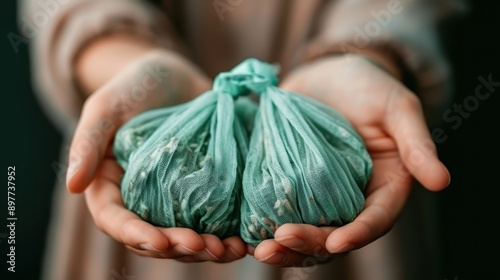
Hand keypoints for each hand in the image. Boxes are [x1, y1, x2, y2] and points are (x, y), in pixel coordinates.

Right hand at [67, 49, 245, 261]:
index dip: (136, 235)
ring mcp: (174, 198)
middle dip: (178, 248)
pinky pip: (213, 221)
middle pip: (154, 237)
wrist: (175, 76)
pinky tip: (244, 241)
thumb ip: (87, 143)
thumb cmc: (134, 86)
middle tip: (204, 246)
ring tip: (230, 250)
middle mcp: (141, 199)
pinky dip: (228, 235)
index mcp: (111, 185)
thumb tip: (72, 186)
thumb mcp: (107, 108)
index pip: (116, 220)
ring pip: (185, 237)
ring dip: (206, 250)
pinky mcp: (203, 191)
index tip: (162, 241)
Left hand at [250, 54, 449, 265]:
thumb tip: (441, 182)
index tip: (337, 242)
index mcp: (383, 187)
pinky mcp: (289, 185)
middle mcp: (350, 198)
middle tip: (280, 241)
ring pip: (304, 231)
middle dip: (310, 243)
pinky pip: (277, 211)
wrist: (328, 75)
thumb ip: (416, 144)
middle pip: (334, 233)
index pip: (375, 219)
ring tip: (260, 249)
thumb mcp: (397, 108)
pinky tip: (245, 232)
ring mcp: (317, 195)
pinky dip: (262, 225)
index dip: (359, 233)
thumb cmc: (369, 88)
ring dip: (284, 246)